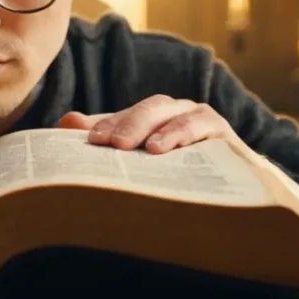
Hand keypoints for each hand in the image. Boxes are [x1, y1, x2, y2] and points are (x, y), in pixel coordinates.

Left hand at [57, 95, 238, 154]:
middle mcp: (177, 111)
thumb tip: (64, 121)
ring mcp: (202, 119)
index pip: (127, 113)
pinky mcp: (223, 134)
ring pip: (177, 116)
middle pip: (150, 108)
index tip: (87, 139)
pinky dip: (184, 135)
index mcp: (155, 115)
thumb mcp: (140, 156)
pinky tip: (167, 149)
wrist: (233, 189)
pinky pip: (203, 128)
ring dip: (159, 130)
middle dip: (129, 123)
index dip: (107, 122)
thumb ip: (107, 136)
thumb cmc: (178, 169)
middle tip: (109, 142)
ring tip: (143, 149)